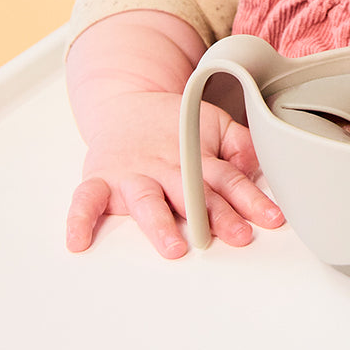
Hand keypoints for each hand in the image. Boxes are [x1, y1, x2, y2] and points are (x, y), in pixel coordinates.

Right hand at [66, 92, 283, 257]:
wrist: (127, 102)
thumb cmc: (174, 124)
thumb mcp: (214, 125)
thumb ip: (240, 145)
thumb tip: (260, 165)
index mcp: (196, 157)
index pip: (229, 180)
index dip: (251, 199)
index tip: (271, 219)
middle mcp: (166, 168)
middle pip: (194, 193)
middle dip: (216, 215)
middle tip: (236, 235)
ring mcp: (132, 174)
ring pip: (147, 201)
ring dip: (160, 224)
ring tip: (175, 247)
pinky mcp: (100, 178)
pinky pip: (86, 199)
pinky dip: (79, 218)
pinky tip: (78, 241)